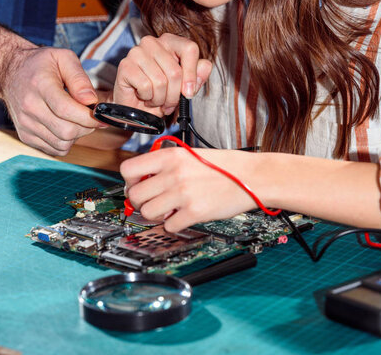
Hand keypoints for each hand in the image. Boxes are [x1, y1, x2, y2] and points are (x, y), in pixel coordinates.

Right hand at [2, 47, 105, 154]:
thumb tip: (91, 101)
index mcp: (40, 85)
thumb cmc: (41, 64)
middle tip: (90, 117)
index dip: (89, 117)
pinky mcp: (25, 136)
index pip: (66, 110)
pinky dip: (66, 142)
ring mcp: (26, 124)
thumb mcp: (63, 58)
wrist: (10, 72)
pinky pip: (54, 149)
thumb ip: (79, 78)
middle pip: (66, 131)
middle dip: (86, 127)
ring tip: (76, 120)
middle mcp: (29, 107)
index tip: (100, 115)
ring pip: (62, 143)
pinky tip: (65, 126)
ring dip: (77, 135)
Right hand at [114, 33, 211, 116]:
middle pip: (175, 71)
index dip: (192, 74)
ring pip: (160, 81)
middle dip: (174, 95)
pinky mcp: (125, 66)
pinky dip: (148, 97)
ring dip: (160, 98)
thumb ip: (197, 76)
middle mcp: (152, 42)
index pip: (189, 48)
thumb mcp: (183, 87)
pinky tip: (144, 96)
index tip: (189, 92)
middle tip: (169, 103)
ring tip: (155, 99)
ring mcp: (137, 52)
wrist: (136, 108)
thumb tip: (205, 66)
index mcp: (169, 42)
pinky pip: (146, 86)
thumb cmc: (159, 94)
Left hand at [120, 147, 257, 231]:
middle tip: (151, 202)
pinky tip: (184, 216)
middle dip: (140, 203)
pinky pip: (169, 226)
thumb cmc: (224, 166)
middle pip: (135, 195)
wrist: (252, 176)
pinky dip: (173, 224)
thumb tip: (143, 180)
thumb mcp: (190, 155)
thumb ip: (165, 164)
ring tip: (168, 210)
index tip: (136, 186)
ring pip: (148, 213)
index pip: (128, 169)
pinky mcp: (194, 211)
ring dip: (156, 216)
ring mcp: (182, 193)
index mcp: (170, 156)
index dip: (129, 181)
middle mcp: (173, 173)